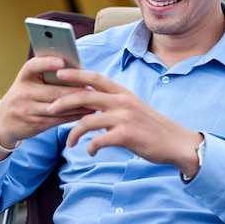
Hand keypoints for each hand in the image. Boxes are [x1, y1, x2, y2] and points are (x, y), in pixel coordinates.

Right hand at [0, 56, 93, 161]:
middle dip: (75, 90)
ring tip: (95, 101)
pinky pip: (58, 120)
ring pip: (58, 107)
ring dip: (78, 105)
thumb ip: (45, 75)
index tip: (62, 62)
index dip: (46, 63)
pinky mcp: (35, 124)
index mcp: (23, 78)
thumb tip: (74, 69)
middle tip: (93, 88)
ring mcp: (28, 110)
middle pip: (53, 91)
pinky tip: (86, 112)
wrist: (4, 121)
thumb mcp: (28, 82)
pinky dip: (74, 116)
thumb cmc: (23, 95)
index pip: (32, 67)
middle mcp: (23, 93)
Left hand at [47, 68, 203, 176]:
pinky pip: (99, 140)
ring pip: (88, 121)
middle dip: (64, 101)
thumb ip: (112, 102)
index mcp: (122, 92)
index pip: (94, 77)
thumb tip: (89, 102)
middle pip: (85, 96)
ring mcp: (124, 117)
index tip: (57, 73)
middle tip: (49, 108)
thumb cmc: (150, 126)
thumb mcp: (131, 107)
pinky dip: (91, 147)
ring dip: (74, 133)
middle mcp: (122, 101)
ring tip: (69, 143)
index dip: (75, 74)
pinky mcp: (126, 135)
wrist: (176, 142)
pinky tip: (90, 151)